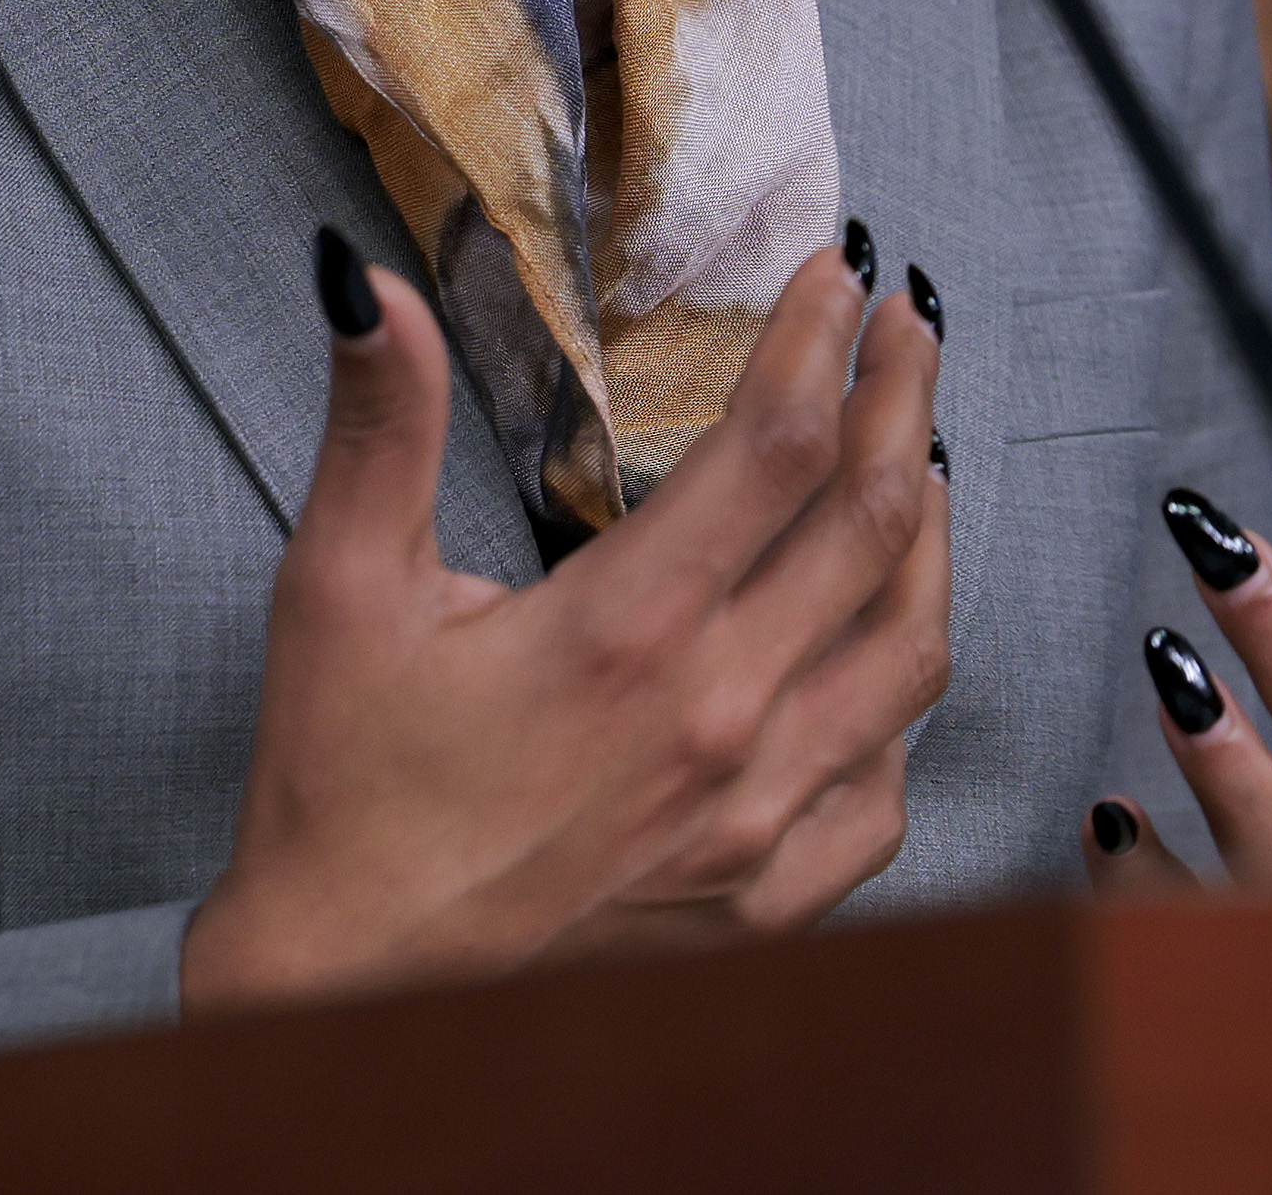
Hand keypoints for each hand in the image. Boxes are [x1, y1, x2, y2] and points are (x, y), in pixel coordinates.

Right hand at [180, 225, 953, 1011]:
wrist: (349, 993)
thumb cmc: (345, 795)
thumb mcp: (339, 591)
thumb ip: (378, 427)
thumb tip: (370, 286)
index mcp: (627, 631)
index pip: (778, 446)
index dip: (823, 342)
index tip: (838, 278)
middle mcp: (719, 721)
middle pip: (875, 525)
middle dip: (904, 404)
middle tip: (906, 331)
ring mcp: (759, 822)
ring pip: (911, 652)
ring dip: (932, 537)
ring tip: (920, 464)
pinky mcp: (768, 901)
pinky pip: (888, 786)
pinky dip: (901, 699)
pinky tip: (881, 650)